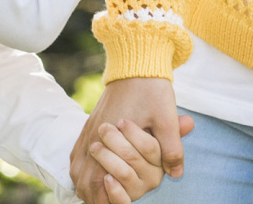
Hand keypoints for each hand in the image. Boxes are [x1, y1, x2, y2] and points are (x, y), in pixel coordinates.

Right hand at [71, 78, 192, 203]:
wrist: (134, 63)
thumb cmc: (152, 90)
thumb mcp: (166, 118)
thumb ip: (172, 147)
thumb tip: (177, 173)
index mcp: (111, 136)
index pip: (98, 177)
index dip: (105, 197)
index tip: (115, 203)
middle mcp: (94, 135)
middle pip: (83, 178)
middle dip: (93, 196)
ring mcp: (88, 129)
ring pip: (77, 168)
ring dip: (85, 185)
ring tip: (97, 196)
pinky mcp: (88, 124)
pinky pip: (76, 155)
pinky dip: (80, 170)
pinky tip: (90, 176)